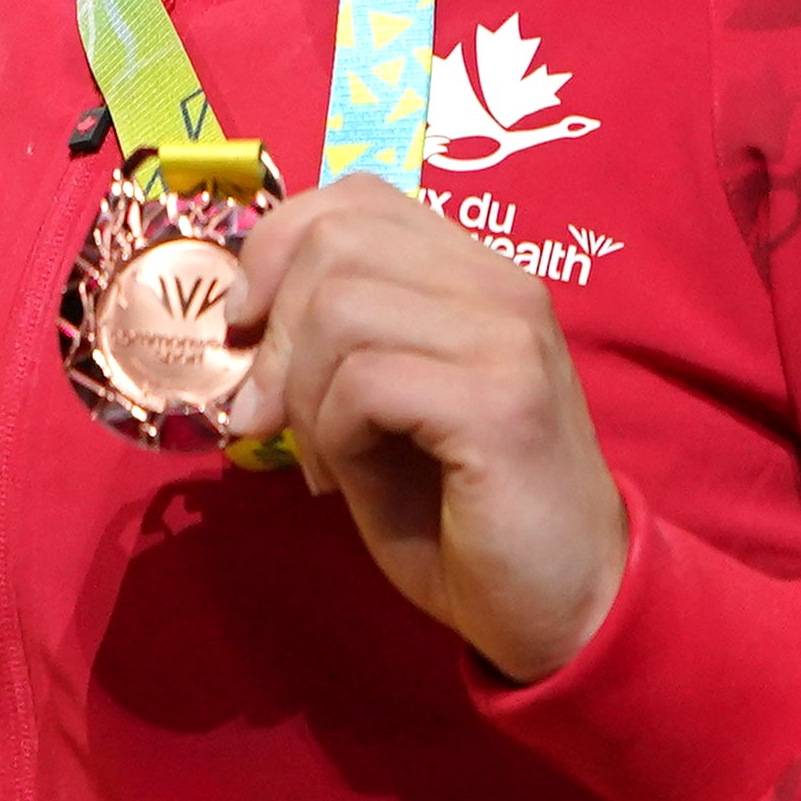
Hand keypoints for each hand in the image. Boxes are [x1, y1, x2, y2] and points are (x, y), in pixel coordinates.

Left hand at [223, 178, 629, 680]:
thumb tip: (237, 318)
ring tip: (322, 456)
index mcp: (472, 275)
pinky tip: (345, 477)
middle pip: (334, 241)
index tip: (246, 326)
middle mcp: (501, 287)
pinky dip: (331, 432)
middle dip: (274, 331)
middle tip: (268, 411)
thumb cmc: (460, 509)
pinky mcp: (503, 403)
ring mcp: (509, 339)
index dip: (275, 249)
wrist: (562, 602)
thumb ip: (325, 345)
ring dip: (301, 392)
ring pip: (340, 306)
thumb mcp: (374, 410)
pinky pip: (366, 381)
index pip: (355, 198)